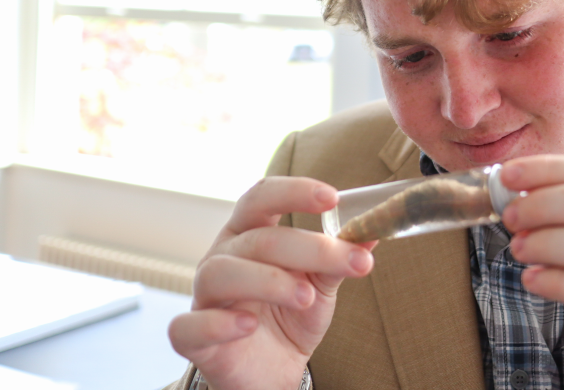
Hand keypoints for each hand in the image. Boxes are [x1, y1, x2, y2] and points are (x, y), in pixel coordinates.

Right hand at [168, 177, 375, 389]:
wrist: (273, 370)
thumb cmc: (290, 316)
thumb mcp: (322, 285)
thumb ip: (340, 258)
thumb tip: (373, 231)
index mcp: (250, 234)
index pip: (262, 197)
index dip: (294, 192)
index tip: (332, 198)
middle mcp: (223, 257)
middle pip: (256, 238)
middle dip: (306, 247)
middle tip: (347, 262)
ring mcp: (205, 296)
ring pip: (221, 273)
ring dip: (268, 281)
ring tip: (306, 297)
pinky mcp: (193, 338)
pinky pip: (190, 325)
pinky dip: (218, 322)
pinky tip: (248, 324)